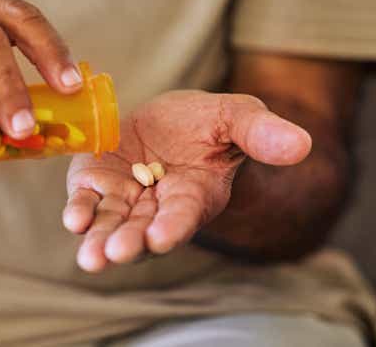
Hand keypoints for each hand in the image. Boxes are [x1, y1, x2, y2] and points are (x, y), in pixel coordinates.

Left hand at [63, 90, 311, 271]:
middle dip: (130, 242)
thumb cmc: (210, 122)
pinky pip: (88, 201)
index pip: (184, 215)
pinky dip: (80, 210)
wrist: (170, 118)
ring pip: (112, 224)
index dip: (173, 226)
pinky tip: (74, 219)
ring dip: (100, 239)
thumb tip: (301, 144)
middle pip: (143, 230)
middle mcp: (158, 205)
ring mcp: (125, 197)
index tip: (160, 237)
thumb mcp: (238, 117)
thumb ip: (262, 133)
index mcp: (195, 194)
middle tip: (115, 254)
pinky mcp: (97, 182)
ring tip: (91, 257)